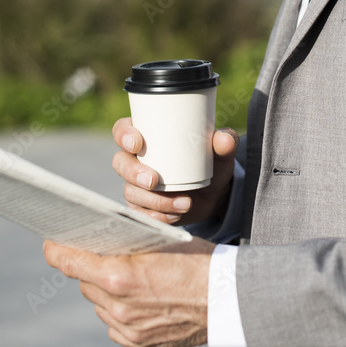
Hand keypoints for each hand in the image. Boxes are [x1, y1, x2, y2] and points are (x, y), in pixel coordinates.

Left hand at [44, 237, 214, 346]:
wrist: (230, 302)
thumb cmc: (200, 262)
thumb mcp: (162, 242)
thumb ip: (128, 244)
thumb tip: (105, 239)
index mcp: (119, 276)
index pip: (70, 262)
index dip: (56, 251)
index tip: (50, 244)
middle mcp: (117, 307)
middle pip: (86, 283)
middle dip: (91, 268)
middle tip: (105, 255)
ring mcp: (128, 329)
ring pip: (101, 305)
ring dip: (107, 291)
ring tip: (132, 279)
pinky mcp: (140, 345)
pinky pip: (117, 326)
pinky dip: (122, 312)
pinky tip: (143, 301)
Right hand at [111, 118, 238, 225]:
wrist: (215, 193)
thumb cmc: (211, 162)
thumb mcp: (220, 152)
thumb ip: (225, 142)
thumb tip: (225, 139)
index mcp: (149, 136)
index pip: (123, 130)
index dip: (123, 135)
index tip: (137, 144)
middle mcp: (137, 159)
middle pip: (120, 163)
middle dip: (133, 173)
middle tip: (153, 181)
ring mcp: (137, 185)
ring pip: (131, 191)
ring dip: (155, 200)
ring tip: (184, 203)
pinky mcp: (143, 207)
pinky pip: (141, 214)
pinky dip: (158, 216)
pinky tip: (175, 216)